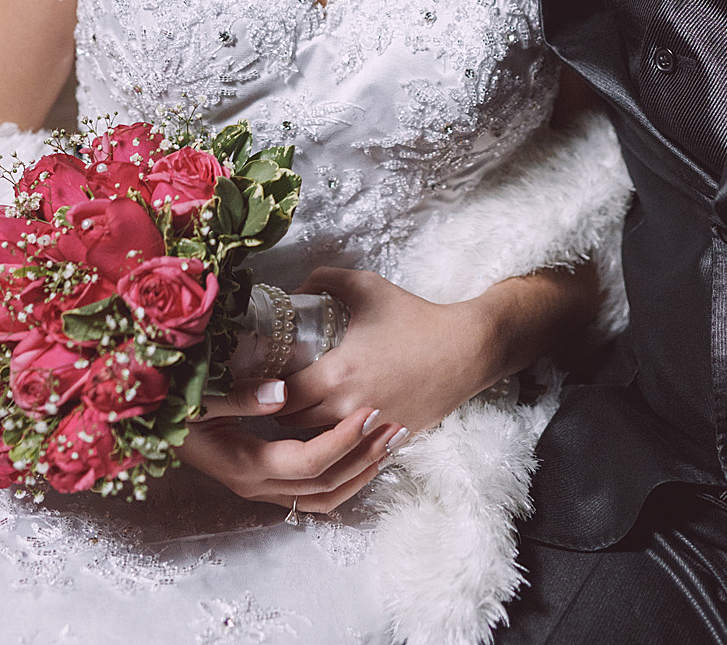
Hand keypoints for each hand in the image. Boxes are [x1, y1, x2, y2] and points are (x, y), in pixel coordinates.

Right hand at [177, 388, 402, 514]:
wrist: (151, 417)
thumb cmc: (172, 399)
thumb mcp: (201, 393)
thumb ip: (240, 395)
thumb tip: (282, 393)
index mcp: (244, 463)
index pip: (307, 461)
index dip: (341, 440)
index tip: (368, 411)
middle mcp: (255, 483)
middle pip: (324, 484)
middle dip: (364, 456)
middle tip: (394, 424)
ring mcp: (260, 485)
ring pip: (323, 495)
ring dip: (361, 471)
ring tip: (391, 440)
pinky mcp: (264, 477)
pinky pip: (312, 490)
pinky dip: (344, 476)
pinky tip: (364, 454)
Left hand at [279, 263, 597, 435]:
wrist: (465, 349)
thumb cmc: (412, 317)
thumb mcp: (365, 286)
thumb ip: (324, 279)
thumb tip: (295, 287)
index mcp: (335, 375)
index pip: (280, 398)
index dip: (266, 389)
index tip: (261, 376)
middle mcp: (346, 410)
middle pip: (293, 425)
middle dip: (280, 410)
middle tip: (275, 390)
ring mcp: (368, 430)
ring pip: (318, 441)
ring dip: (305, 427)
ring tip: (300, 405)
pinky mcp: (387, 441)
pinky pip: (347, 448)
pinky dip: (335, 437)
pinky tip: (332, 419)